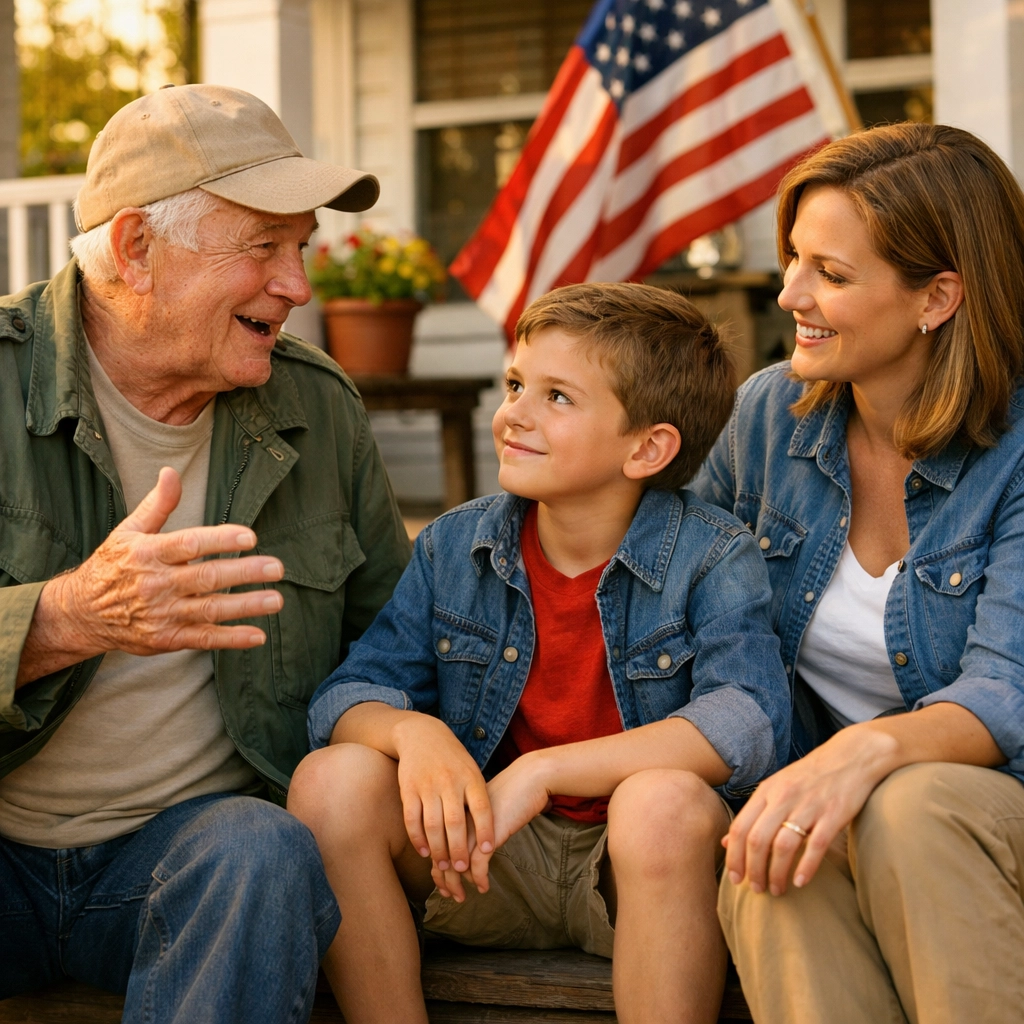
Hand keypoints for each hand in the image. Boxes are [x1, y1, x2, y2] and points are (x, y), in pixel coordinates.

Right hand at [18, 467, 284, 683]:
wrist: (82, 612)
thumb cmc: (114, 565)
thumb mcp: (128, 531)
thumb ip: (157, 505)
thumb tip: (171, 472)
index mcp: (149, 553)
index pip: (190, 544)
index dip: (221, 540)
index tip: (250, 536)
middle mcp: (156, 584)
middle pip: (206, 577)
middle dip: (244, 572)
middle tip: (276, 567)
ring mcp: (162, 614)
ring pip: (210, 610)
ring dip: (245, 606)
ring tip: (276, 599)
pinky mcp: (167, 638)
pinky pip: (203, 639)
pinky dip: (231, 639)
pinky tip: (257, 636)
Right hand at [392, 714, 494, 902]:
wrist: (421, 734)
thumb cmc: (453, 759)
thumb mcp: (471, 771)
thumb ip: (478, 797)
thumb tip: (490, 831)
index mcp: (470, 777)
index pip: (482, 807)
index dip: (486, 830)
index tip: (489, 850)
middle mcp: (450, 781)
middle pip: (456, 822)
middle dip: (459, 849)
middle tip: (462, 868)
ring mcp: (428, 785)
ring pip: (433, 824)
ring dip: (438, 849)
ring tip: (444, 865)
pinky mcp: (408, 789)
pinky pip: (412, 819)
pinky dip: (417, 839)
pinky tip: (424, 852)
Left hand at [431, 752, 552, 901]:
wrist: (529, 777)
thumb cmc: (509, 792)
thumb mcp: (484, 810)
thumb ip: (472, 825)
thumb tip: (467, 848)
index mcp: (455, 813)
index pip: (437, 845)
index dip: (437, 868)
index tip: (443, 884)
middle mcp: (459, 820)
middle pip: (442, 856)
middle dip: (444, 881)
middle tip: (452, 896)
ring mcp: (472, 827)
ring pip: (456, 864)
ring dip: (458, 885)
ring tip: (462, 897)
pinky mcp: (489, 834)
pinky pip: (478, 865)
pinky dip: (479, 879)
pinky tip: (484, 887)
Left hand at [723, 724, 897, 895]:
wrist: (853, 755)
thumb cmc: (811, 776)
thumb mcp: (777, 788)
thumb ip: (754, 813)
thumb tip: (726, 841)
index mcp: (767, 791)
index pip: (740, 827)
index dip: (734, 857)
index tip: (734, 879)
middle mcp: (784, 797)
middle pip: (757, 839)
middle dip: (753, 869)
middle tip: (755, 890)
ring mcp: (809, 805)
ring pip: (783, 845)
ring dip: (776, 873)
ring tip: (776, 890)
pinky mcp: (835, 813)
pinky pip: (816, 845)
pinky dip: (806, 866)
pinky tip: (800, 882)